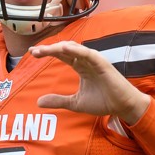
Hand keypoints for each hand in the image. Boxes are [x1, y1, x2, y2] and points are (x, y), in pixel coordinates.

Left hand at [30, 40, 150, 124]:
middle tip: (34, 52)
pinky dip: (76, 50)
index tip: (32, 52)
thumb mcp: (75, 103)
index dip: (47, 53)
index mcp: (80, 67)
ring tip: (44, 50)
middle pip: (64, 50)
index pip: (61, 55)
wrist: (122, 106)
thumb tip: (38, 101)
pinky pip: (88, 54)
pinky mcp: (102, 63)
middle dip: (49, 50)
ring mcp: (94, 60)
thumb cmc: (103, 101)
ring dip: (59, 48)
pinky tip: (65, 48)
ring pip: (74, 49)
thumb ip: (58, 100)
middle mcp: (86, 61)